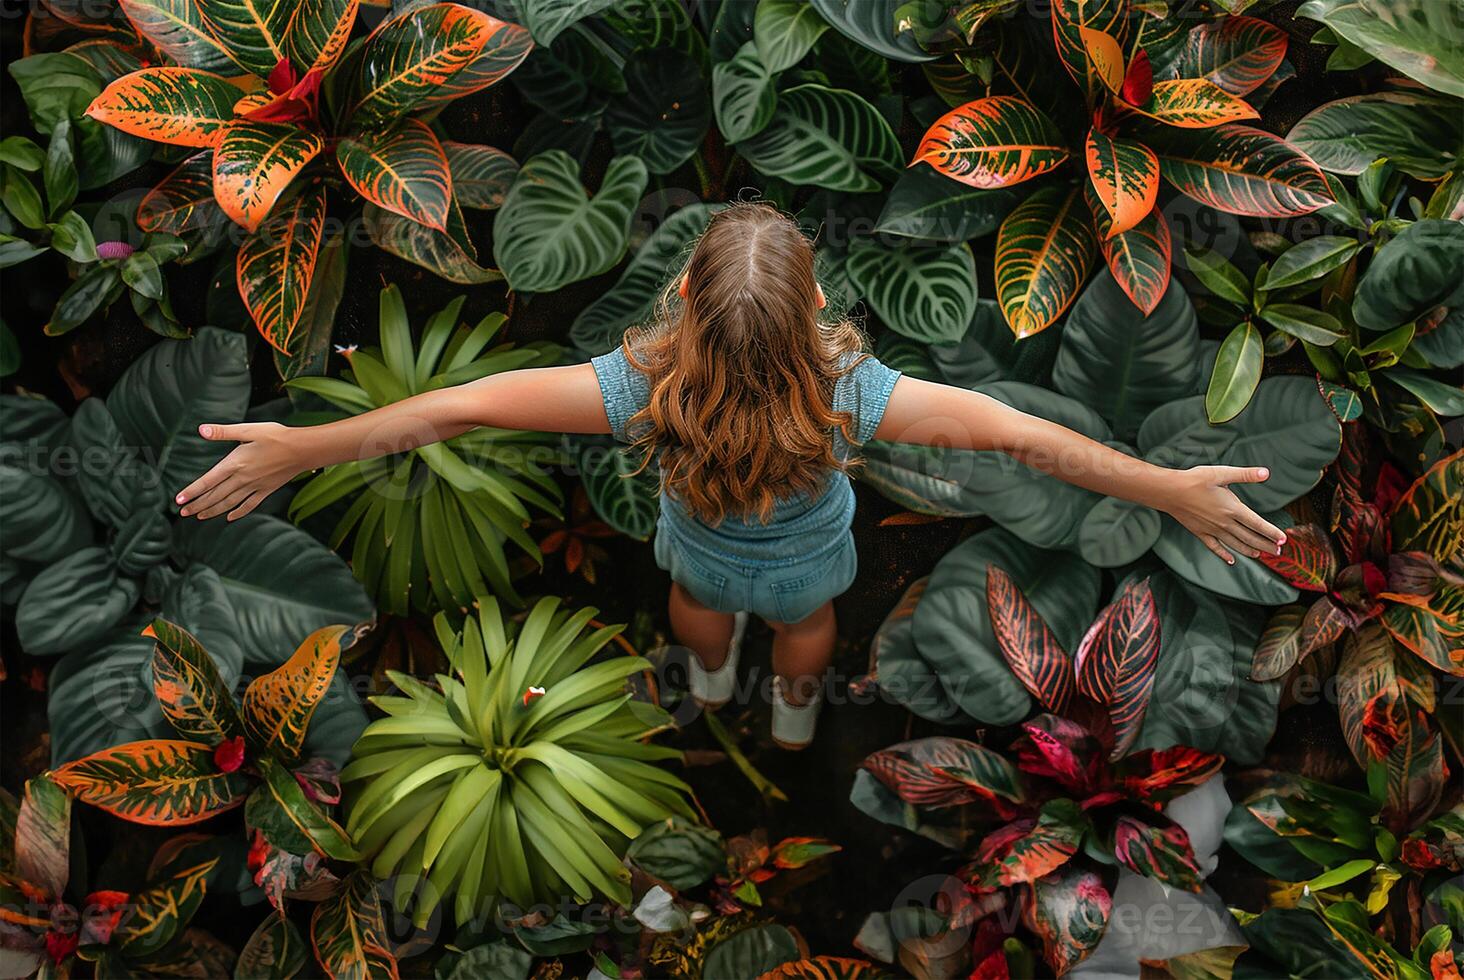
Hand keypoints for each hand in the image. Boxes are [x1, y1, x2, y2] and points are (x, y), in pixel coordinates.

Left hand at [176, 422, 303, 520]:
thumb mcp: (249, 430)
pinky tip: (230, 517)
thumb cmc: (277, 436)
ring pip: (229, 503)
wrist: (303, 449)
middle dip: (197, 505)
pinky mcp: (266, 490)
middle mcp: (243, 478)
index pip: (207, 481)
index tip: (178, 500)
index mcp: (235, 463)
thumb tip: (202, 430)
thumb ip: (224, 432)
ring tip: (199, 516)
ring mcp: (255, 486)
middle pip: (215, 496)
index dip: (191, 491)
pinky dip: (238, 512)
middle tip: (183, 512)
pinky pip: (249, 505)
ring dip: (212, 511)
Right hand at [1161, 465, 1286, 563]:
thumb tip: (1266, 473)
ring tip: (1261, 555)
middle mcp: (1224, 523)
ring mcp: (1212, 530)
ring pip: (1235, 544)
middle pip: (1250, 537)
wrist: (1169, 491)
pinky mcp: (1200, 533)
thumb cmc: (1194, 480)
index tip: (1284, 540)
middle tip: (1278, 552)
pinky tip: (1231, 561)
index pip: (1257, 524)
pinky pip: (1215, 547)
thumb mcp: (1221, 473)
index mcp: (1232, 508)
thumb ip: (1245, 475)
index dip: (1272, 532)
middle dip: (1266, 545)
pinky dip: (1224, 555)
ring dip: (1250, 551)